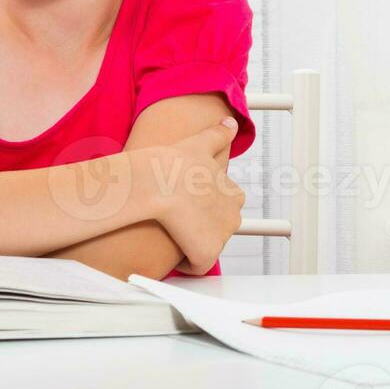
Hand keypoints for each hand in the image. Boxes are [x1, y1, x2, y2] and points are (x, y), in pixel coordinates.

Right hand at [142, 118, 244, 273]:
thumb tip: (230, 123)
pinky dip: (185, 262)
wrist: (155, 182)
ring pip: (207, 245)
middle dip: (200, 225)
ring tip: (171, 231)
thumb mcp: (200, 143)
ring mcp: (220, 236)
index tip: (186, 204)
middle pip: (217, 228)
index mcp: (234, 194)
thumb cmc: (172, 164)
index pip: (223, 207)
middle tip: (177, 217)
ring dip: (192, 241)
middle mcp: (232, 216)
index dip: (202, 206)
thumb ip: (218, 134)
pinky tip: (170, 250)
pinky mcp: (205, 253)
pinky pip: (197, 266)